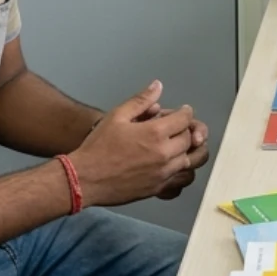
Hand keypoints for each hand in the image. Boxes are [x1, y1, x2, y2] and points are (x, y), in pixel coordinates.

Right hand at [69, 81, 196, 207]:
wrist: (84, 178)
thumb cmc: (98, 146)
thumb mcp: (117, 116)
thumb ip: (141, 101)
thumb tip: (158, 86)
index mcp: (155, 133)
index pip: (184, 119)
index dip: (185, 112)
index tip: (183, 111)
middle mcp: (164, 154)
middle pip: (189, 139)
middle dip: (186, 130)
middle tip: (178, 128)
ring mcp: (163, 173)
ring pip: (192, 161)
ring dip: (191, 152)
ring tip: (184, 147)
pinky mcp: (158, 189)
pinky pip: (182, 181)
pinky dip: (185, 173)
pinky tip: (177, 167)